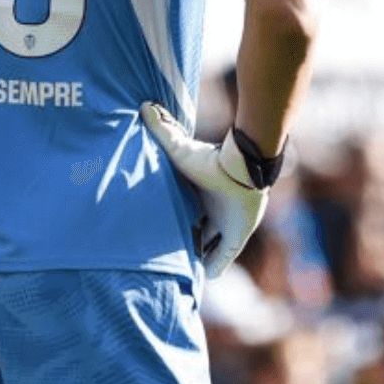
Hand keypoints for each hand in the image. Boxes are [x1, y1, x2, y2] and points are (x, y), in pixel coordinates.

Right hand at [140, 103, 280, 278]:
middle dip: (185, 242)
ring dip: (198, 257)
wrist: (240, 169)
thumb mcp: (179, 149)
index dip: (173, 224)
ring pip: (209, 246)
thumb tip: (144, 105)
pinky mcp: (236, 237)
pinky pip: (224, 258)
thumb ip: (162, 130)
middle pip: (196, 232)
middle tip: (168, 255)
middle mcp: (210, 212)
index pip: (183, 215)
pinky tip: (204, 277)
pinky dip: (214, 267)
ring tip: (181, 271)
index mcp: (197, 197)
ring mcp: (224, 225)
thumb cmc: (209, 160)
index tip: (159, 232)